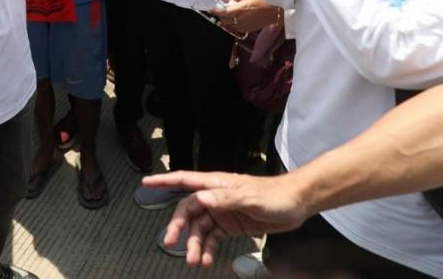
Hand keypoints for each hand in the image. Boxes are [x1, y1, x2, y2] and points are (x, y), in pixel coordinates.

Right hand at [143, 170, 310, 265]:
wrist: (297, 204)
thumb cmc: (275, 195)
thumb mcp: (251, 197)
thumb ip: (226, 198)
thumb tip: (201, 199)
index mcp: (217, 185)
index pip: (185, 180)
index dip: (164, 181)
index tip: (146, 183)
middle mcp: (216, 197)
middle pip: (188, 210)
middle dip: (178, 227)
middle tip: (170, 243)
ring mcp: (223, 211)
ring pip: (200, 228)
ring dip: (195, 243)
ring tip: (194, 261)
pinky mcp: (231, 224)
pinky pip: (214, 237)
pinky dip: (209, 248)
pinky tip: (208, 259)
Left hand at [211, 0, 280, 32]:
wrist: (279, 9)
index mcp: (240, 9)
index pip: (223, 12)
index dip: (216, 11)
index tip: (211, 9)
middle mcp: (241, 19)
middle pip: (225, 20)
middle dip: (221, 16)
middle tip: (221, 10)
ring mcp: (246, 25)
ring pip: (231, 25)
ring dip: (227, 20)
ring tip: (229, 14)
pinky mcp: (250, 29)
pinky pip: (238, 28)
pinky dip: (234, 24)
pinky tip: (237, 19)